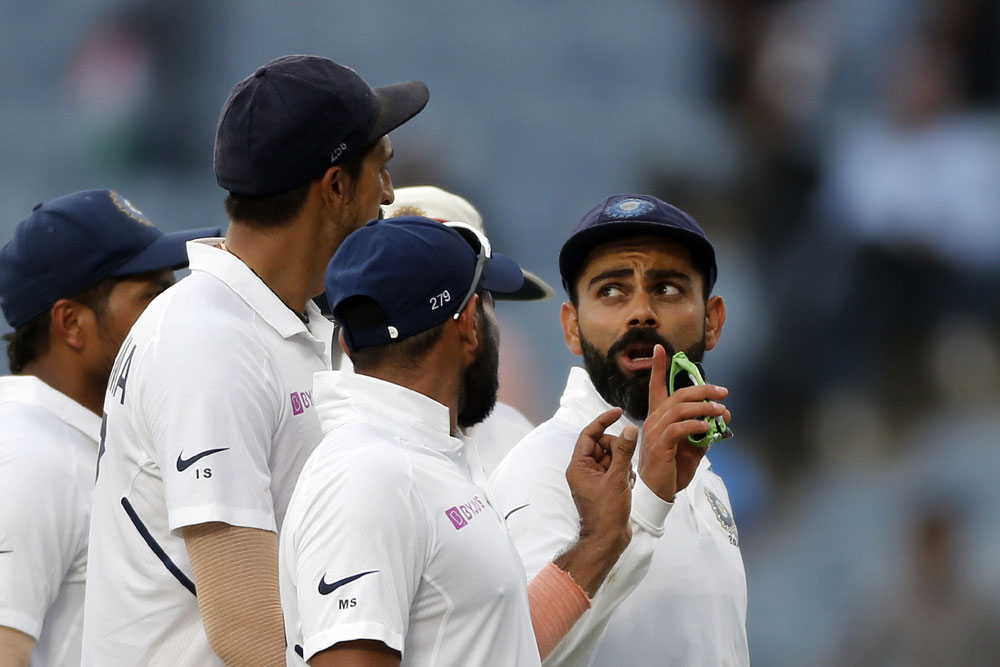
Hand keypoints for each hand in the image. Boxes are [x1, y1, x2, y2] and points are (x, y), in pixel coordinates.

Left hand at [566, 408, 637, 554]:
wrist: (607, 540)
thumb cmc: (607, 512)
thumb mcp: (617, 479)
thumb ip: (624, 452)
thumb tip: (629, 429)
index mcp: (578, 466)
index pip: (589, 434)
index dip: (603, 421)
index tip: (618, 411)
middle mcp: (583, 470)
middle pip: (603, 445)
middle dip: (618, 450)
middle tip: (626, 464)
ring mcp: (594, 479)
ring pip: (612, 457)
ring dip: (623, 463)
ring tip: (627, 480)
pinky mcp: (604, 486)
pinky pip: (616, 469)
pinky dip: (625, 473)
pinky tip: (628, 486)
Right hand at [638, 345, 730, 500]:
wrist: (657, 491)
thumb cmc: (672, 468)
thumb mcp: (692, 447)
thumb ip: (704, 430)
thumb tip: (722, 416)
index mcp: (659, 417)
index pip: (656, 387)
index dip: (657, 367)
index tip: (659, 349)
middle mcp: (654, 420)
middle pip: (678, 394)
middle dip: (703, 389)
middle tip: (723, 393)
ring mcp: (655, 431)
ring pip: (680, 408)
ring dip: (704, 408)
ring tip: (721, 411)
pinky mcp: (660, 444)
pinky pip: (679, 428)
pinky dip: (696, 425)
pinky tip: (709, 428)